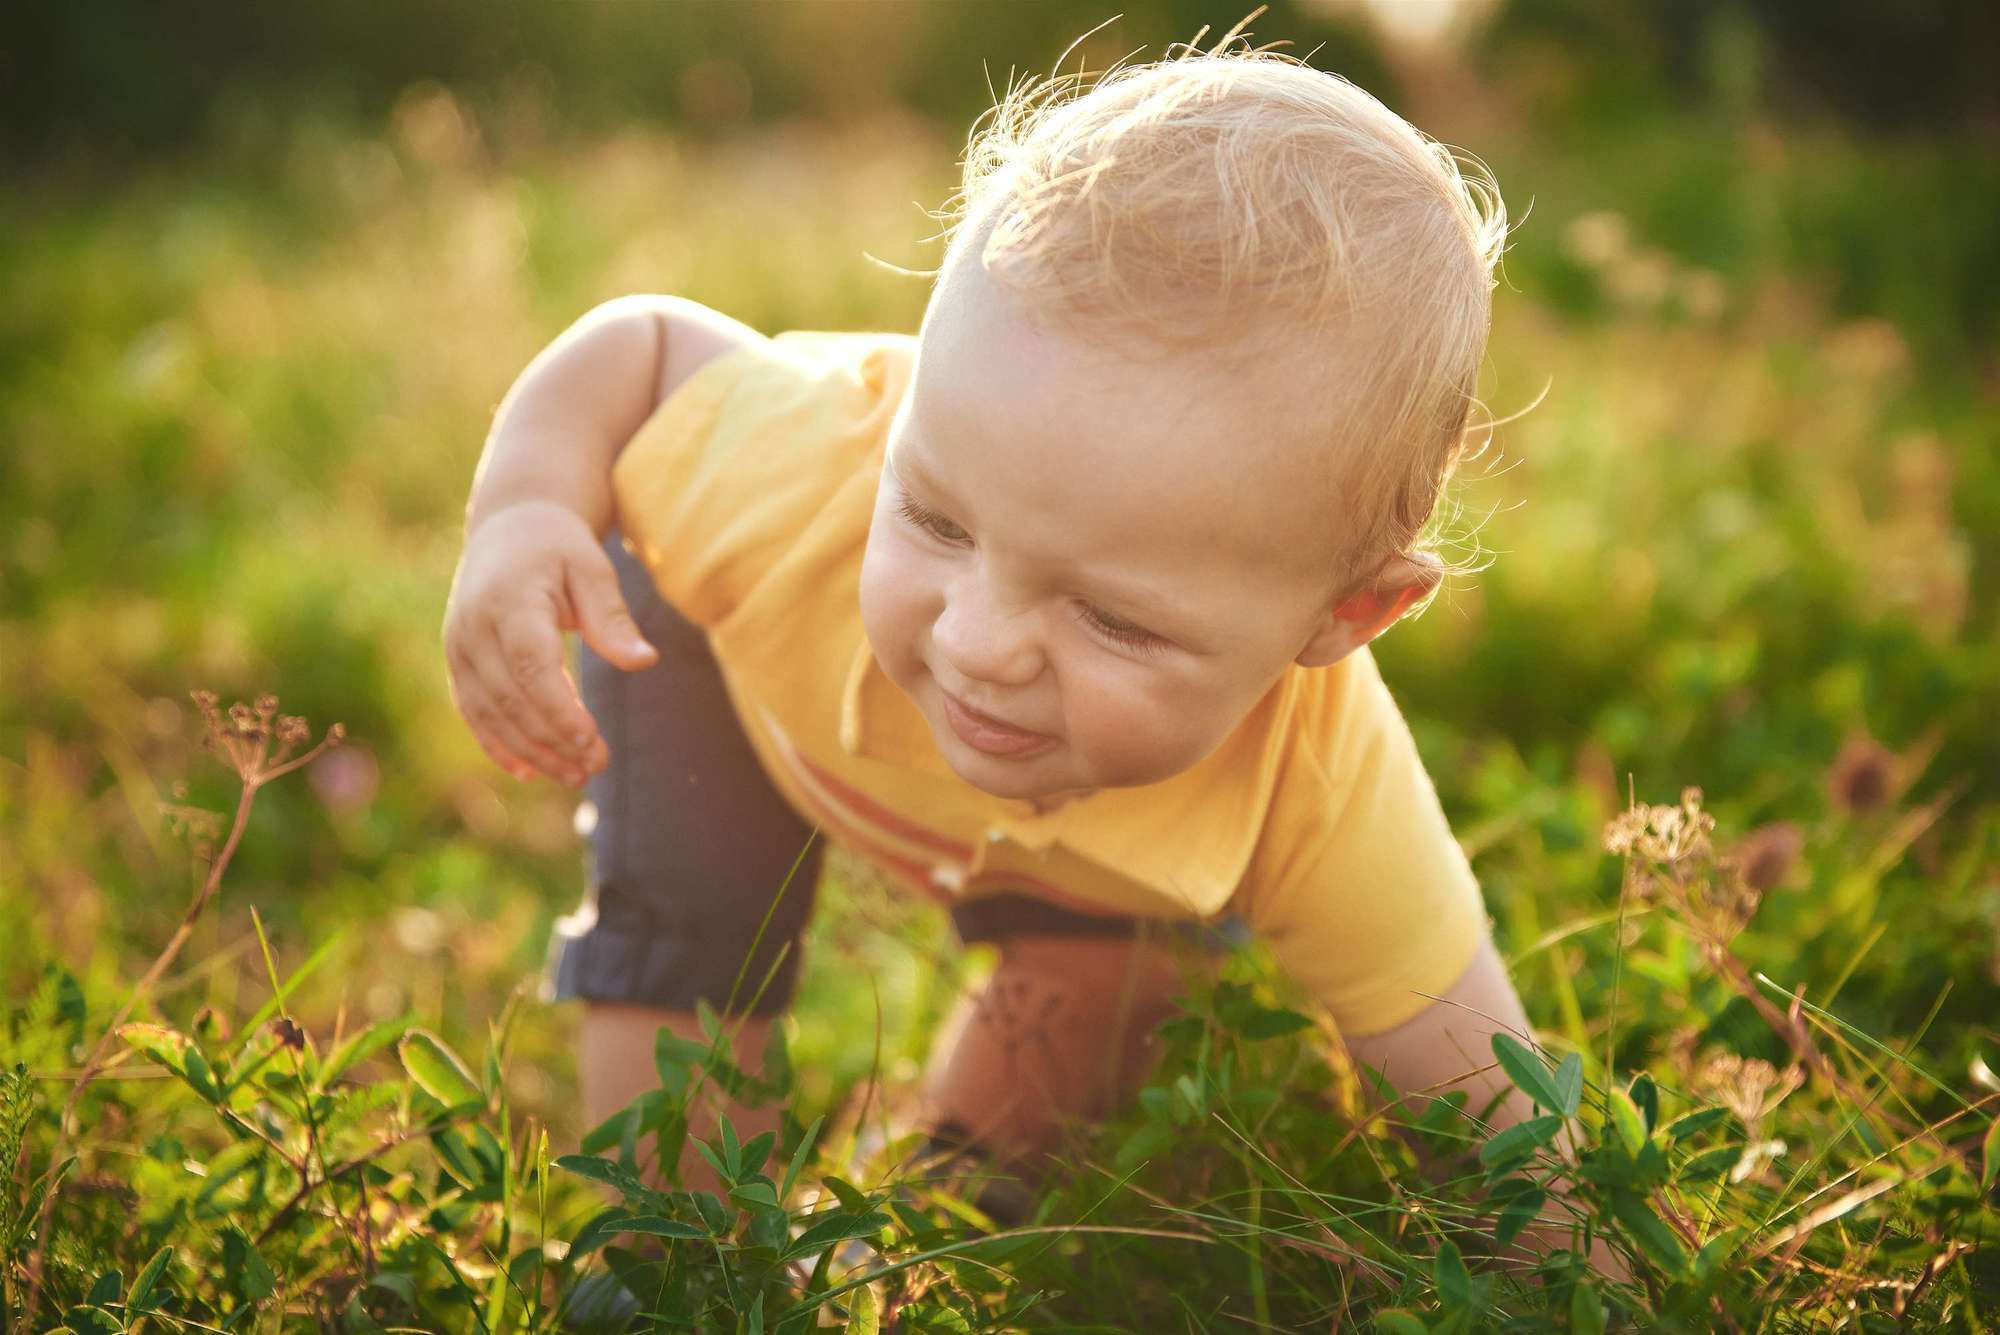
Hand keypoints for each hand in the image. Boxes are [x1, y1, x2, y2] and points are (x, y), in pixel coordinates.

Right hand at [443, 501, 658, 785]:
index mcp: (509, 600)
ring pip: (489, 712)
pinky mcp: (457, 660)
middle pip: (510, 697)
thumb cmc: (560, 548)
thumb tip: (644, 662)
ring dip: (530, 750)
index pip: (531, 666)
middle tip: (596, 766)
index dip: (558, 709)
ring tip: (575, 775)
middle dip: (552, 739)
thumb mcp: (592, 568)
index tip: (591, 741)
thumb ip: (612, 617)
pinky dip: (498, 744)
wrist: (510, 525)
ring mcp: (458, 645)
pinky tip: (528, 772)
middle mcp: (473, 626)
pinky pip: (472, 711)